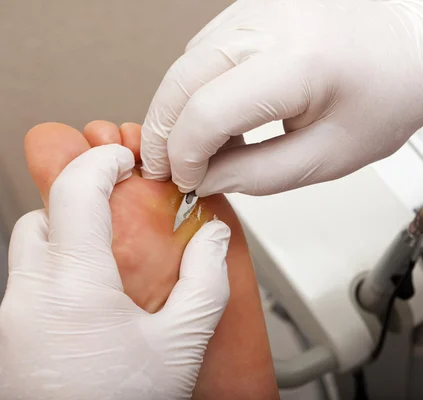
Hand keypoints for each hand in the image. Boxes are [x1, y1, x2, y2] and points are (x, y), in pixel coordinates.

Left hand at [0, 145, 230, 399]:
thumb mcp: (182, 344)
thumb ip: (205, 281)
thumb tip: (211, 235)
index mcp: (74, 289)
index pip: (74, 192)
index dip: (102, 162)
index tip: (125, 158)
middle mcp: (29, 298)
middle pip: (41, 215)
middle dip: (80, 200)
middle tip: (117, 208)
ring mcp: (11, 320)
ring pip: (29, 250)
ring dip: (64, 236)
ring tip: (106, 256)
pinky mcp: (9, 340)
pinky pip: (26, 285)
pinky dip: (55, 272)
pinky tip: (91, 302)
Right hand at [141, 0, 422, 195]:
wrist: (417, 51)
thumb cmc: (390, 98)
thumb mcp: (328, 156)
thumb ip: (259, 175)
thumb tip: (207, 178)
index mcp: (299, 63)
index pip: (208, 112)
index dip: (187, 156)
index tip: (188, 181)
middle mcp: (272, 22)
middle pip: (182, 78)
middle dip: (164, 132)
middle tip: (166, 168)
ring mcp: (260, 7)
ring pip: (187, 60)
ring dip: (178, 108)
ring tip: (197, 147)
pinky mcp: (257, 7)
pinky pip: (206, 46)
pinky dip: (197, 85)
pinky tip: (213, 114)